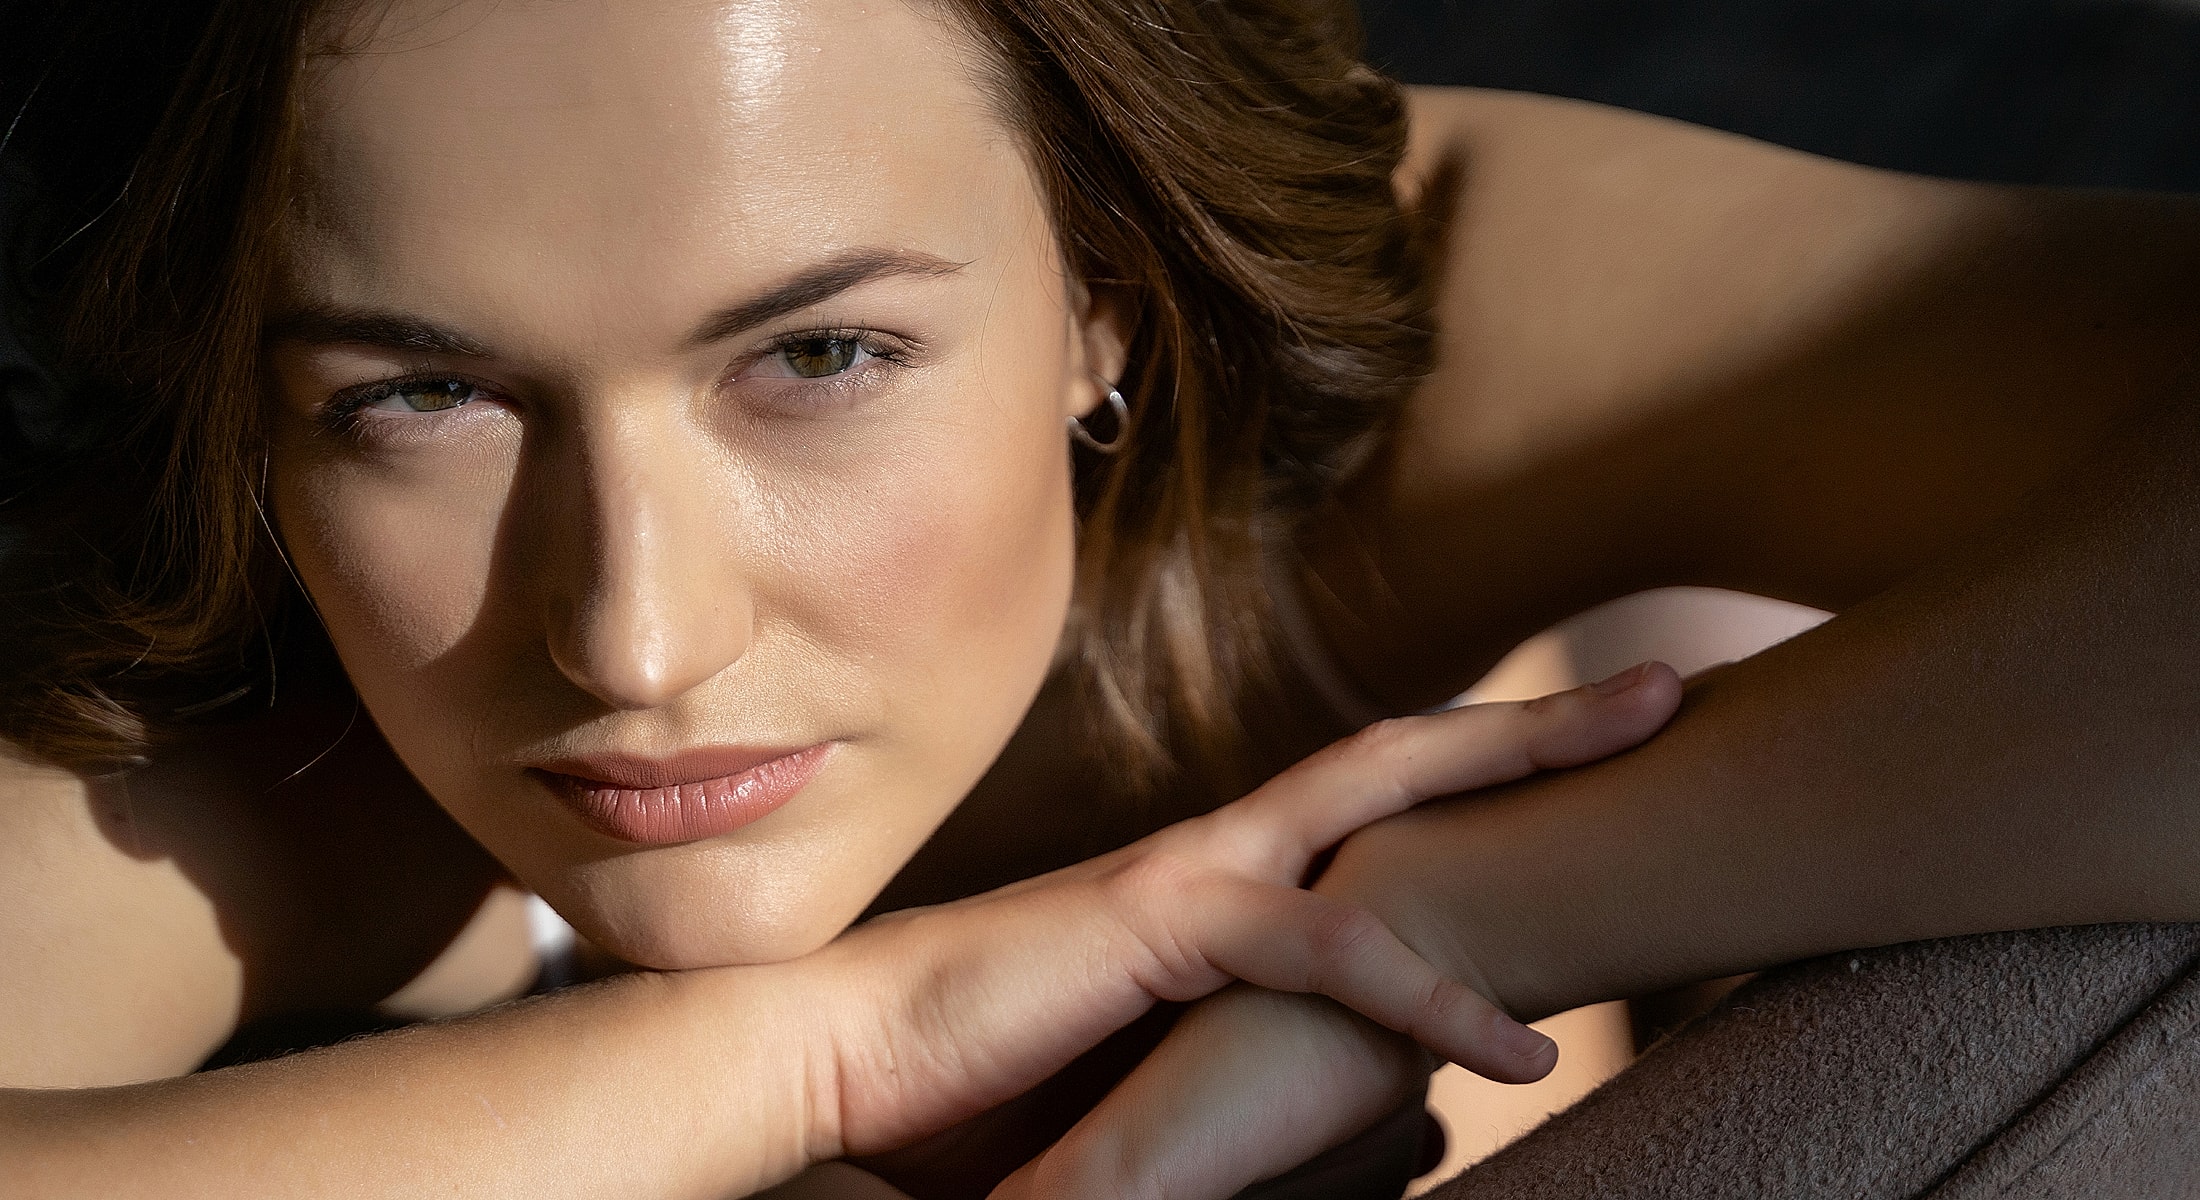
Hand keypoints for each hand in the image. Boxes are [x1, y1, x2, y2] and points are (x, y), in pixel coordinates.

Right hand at [989, 663, 1682, 1199]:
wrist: (839, 1051)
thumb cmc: (978, 1068)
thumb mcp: (1149, 1050)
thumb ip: (1239, 1043)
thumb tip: (1344, 1099)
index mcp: (1221, 878)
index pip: (1373, 801)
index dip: (1480, 771)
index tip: (1585, 759)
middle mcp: (1221, 849)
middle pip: (1405, 755)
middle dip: (1539, 722)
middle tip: (1670, 690)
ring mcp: (1192, 873)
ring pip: (1380, 796)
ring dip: (1520, 765)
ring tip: (1650, 750)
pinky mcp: (1158, 926)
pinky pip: (1321, 946)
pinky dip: (1426, 993)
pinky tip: (1519, 1050)